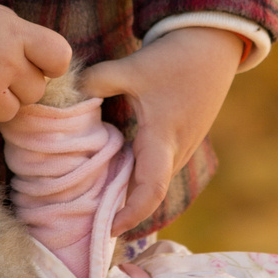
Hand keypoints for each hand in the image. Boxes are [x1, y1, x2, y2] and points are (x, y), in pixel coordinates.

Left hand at [76, 28, 244, 233]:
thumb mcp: (132, 67)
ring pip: (153, 180)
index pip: (150, 189)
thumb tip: (67, 95)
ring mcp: (180, 147)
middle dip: (124, 209)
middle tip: (91, 219)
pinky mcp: (180, 140)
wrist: (211, 49)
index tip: (110, 228)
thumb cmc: (174, 59)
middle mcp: (175, 150)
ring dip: (130, 192)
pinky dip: (137, 176)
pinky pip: (157, 167)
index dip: (132, 213)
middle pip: (148, 191)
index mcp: (163, 138)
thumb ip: (96, 81)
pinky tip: (115, 172)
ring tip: (97, 200)